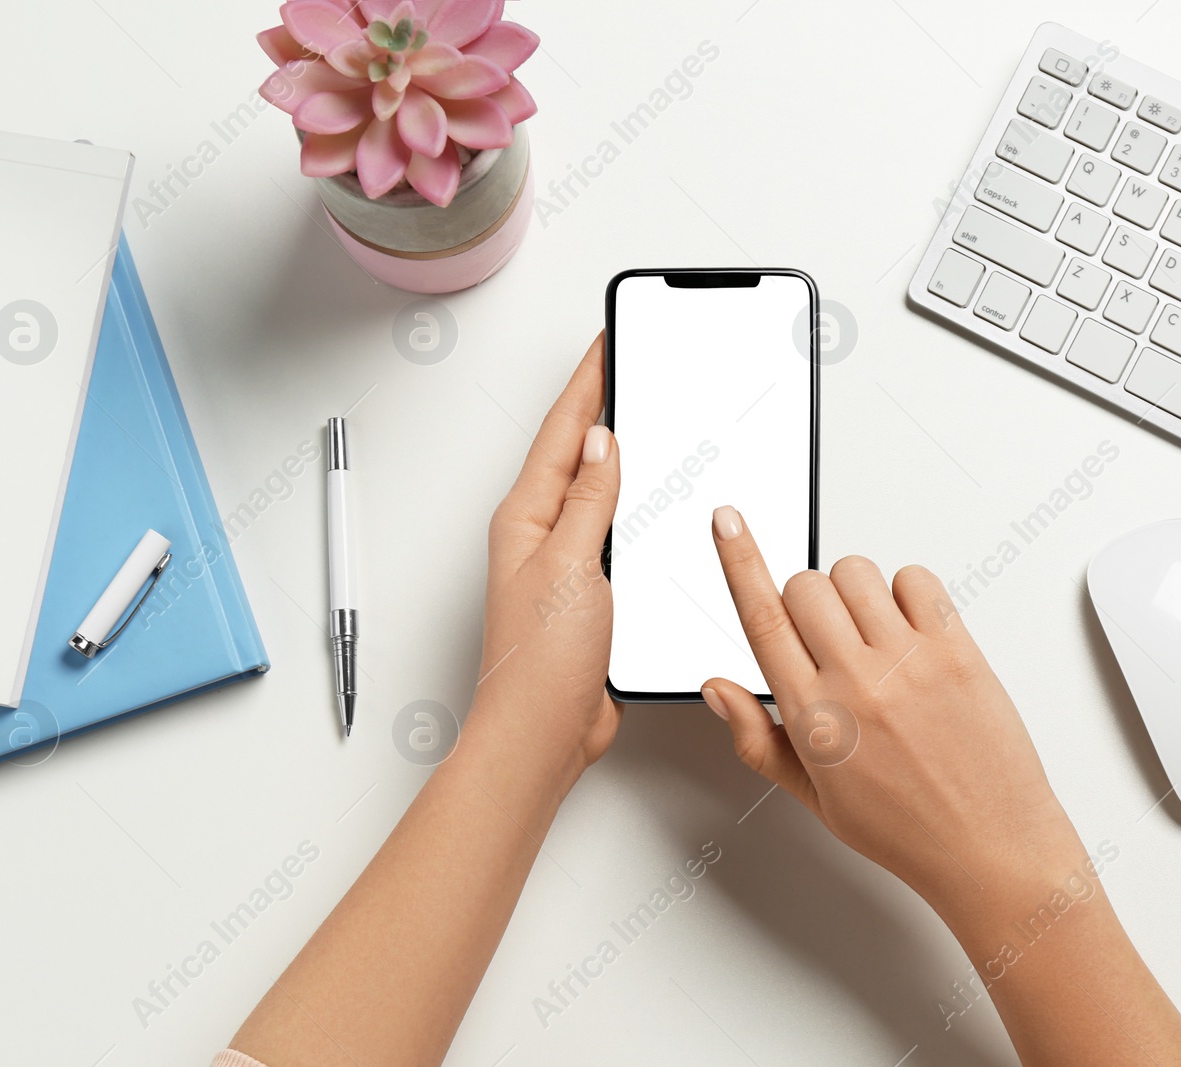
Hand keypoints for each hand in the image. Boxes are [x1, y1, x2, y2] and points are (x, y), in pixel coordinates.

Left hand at [469, 334, 621, 775]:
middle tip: (629, 364)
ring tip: (646, 414)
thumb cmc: (539, 663)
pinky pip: (613, 532)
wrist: (541, 733)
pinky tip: (654, 502)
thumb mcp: (570, 567)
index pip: (564, 432)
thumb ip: (590, 502)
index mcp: (527, 517)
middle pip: (577, 453)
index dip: (588, 383)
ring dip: (622, 456)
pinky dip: (635, 508)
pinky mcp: (590, 591)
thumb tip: (603, 442)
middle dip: (603, 406)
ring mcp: (565, 562)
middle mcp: (542, 534)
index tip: (607, 343)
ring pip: (598, 492)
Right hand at [700, 506, 1086, 916]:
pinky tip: (909, 632)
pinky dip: (907, 593)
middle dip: (806, 600)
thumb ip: (758, 738)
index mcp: (813, 716)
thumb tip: (719, 691)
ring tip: (872, 635)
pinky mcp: (958, 650)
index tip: (727, 522)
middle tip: (827, 637)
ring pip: (857, 572)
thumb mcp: (815, 795)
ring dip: (853, 592)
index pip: (761, 617)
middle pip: (805, 585)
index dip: (737, 559)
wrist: (991, 849)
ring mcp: (910, 661)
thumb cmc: (908, 829)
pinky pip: (917, 580)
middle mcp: (857, 681)